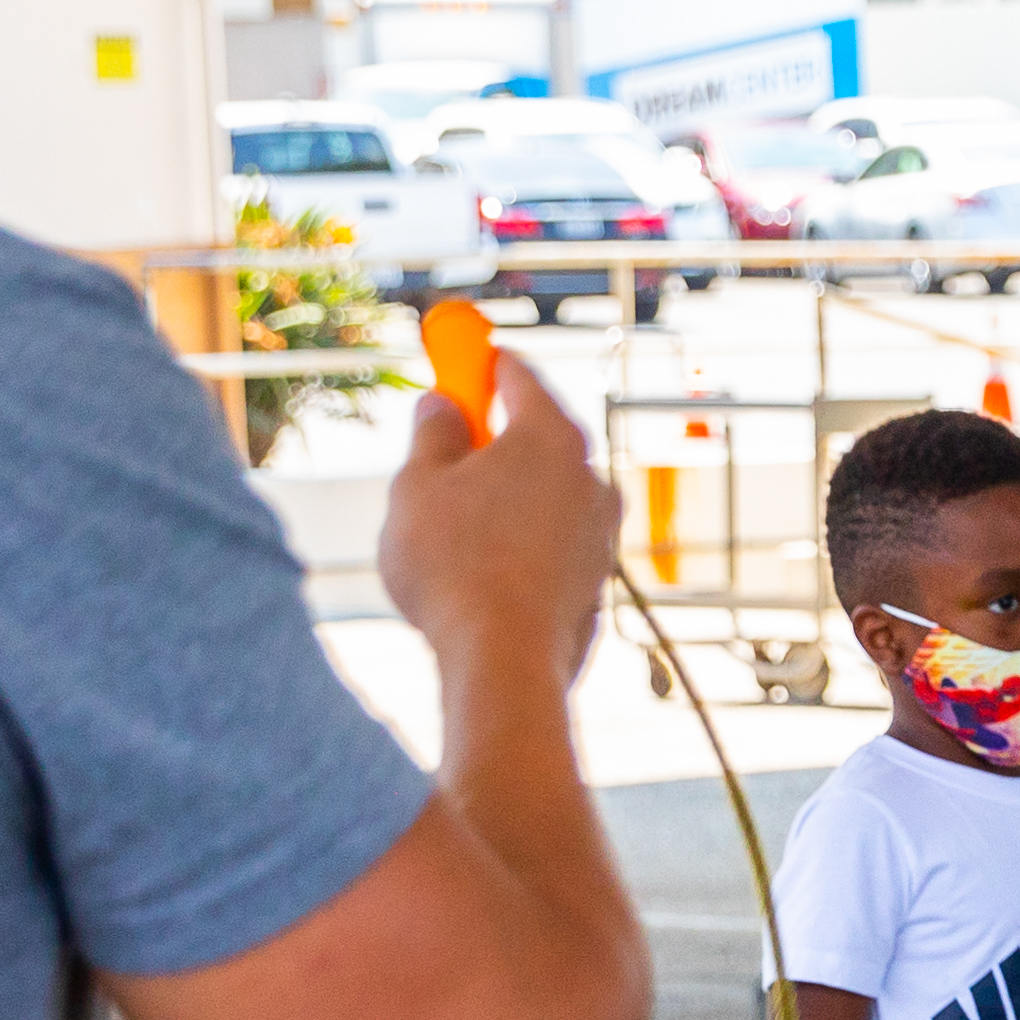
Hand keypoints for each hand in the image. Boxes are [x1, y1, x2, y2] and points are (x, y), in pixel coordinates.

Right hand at [377, 353, 614, 683]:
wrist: (504, 662)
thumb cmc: (454, 566)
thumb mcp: (418, 484)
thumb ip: (433, 433)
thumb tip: (442, 404)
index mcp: (552, 436)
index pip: (519, 376)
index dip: (483, 363)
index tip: (461, 357)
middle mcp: (592, 477)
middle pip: (536, 437)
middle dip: (490, 440)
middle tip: (442, 450)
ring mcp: (602, 532)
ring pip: (544, 496)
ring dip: (503, 498)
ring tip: (449, 532)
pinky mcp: (597, 580)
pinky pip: (551, 543)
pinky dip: (520, 543)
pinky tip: (479, 573)